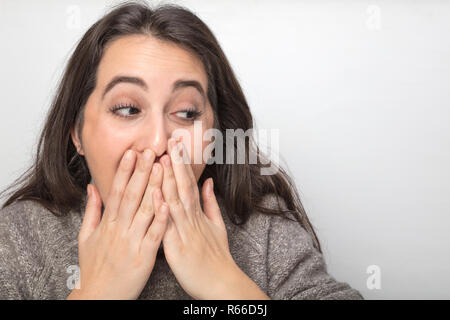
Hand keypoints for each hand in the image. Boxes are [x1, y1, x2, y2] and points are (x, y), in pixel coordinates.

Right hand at [67, 149, 168, 299]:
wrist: (99, 297)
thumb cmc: (94, 267)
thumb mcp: (86, 237)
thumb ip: (92, 210)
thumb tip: (92, 187)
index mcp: (108, 223)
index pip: (118, 191)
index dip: (125, 171)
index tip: (132, 152)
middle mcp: (119, 229)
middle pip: (132, 195)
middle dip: (142, 171)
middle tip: (151, 150)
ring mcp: (132, 242)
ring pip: (145, 210)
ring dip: (154, 188)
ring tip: (163, 168)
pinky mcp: (144, 257)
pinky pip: (154, 235)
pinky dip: (161, 219)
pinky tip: (167, 203)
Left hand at [155, 138, 268, 299]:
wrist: (221, 284)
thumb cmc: (217, 258)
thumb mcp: (217, 227)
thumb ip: (210, 203)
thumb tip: (208, 182)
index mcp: (198, 215)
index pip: (189, 184)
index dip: (183, 164)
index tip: (177, 145)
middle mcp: (192, 220)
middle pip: (184, 187)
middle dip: (177, 163)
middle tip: (171, 140)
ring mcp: (185, 233)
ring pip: (176, 201)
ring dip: (170, 179)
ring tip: (163, 159)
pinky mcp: (177, 249)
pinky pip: (168, 227)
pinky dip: (163, 210)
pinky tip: (157, 194)